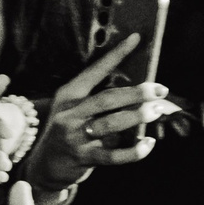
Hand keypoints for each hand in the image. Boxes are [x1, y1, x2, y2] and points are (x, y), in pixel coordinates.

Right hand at [20, 33, 173, 194]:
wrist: (44, 166)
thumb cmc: (68, 131)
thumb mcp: (75, 110)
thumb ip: (99, 99)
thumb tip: (138, 90)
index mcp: (68, 95)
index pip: (95, 70)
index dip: (116, 54)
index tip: (137, 38)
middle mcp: (69, 114)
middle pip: (107, 98)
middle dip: (136, 93)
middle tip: (160, 89)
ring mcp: (74, 137)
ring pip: (111, 124)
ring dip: (137, 116)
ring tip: (158, 110)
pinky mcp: (82, 158)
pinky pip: (114, 155)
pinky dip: (134, 150)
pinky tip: (148, 143)